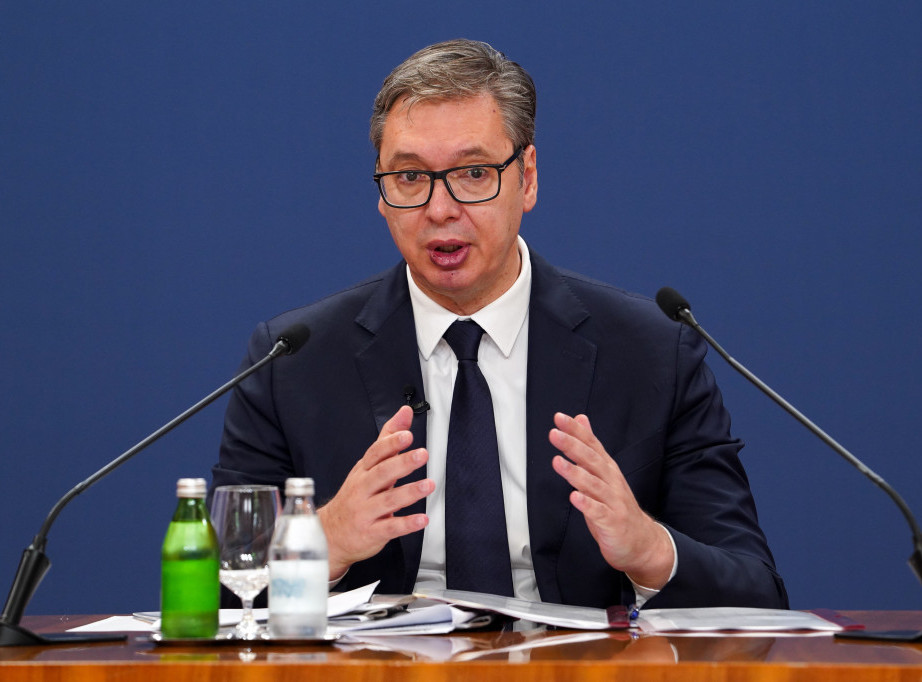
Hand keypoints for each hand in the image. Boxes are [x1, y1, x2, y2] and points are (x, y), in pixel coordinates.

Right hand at [318, 405, 433, 579]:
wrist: (330, 533)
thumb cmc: (355, 495)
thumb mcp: (368, 466)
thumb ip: (388, 439)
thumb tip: (404, 413)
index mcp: (364, 471)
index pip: (375, 453)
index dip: (391, 443)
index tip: (406, 435)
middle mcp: (363, 489)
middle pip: (382, 473)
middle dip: (402, 463)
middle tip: (422, 454)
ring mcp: (366, 511)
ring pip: (388, 500)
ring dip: (410, 492)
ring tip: (428, 485)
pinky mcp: (372, 532)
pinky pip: (390, 527)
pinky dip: (407, 523)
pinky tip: (422, 519)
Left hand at [549, 412, 673, 588]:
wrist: (642, 541)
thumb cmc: (617, 506)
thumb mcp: (603, 473)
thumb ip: (590, 447)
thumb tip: (581, 419)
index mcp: (607, 469)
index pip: (592, 445)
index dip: (576, 431)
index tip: (560, 418)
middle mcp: (611, 482)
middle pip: (592, 460)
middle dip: (573, 446)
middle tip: (555, 434)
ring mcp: (613, 502)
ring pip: (593, 484)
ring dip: (574, 472)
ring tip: (557, 462)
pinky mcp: (612, 522)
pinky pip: (598, 512)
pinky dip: (587, 504)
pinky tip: (574, 497)